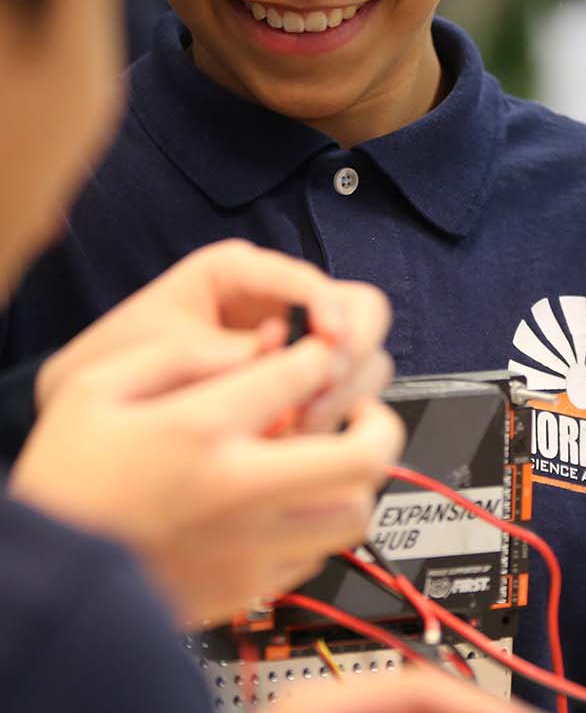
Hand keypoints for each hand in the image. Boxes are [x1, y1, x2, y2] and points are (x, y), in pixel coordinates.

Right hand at [12, 329, 402, 624]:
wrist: (46, 582)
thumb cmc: (66, 481)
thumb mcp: (93, 392)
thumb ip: (175, 357)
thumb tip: (255, 345)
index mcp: (199, 431)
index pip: (303, 376)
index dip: (323, 356)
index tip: (318, 357)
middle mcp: (239, 490)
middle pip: (364, 454)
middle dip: (380, 422)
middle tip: (365, 412)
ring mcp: (252, 545)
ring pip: (357, 511)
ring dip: (357, 480)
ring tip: (336, 460)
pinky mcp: (251, 587)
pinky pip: (322, 554)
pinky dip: (322, 524)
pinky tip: (297, 505)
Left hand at [37, 239, 392, 434]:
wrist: (93, 408)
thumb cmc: (116, 365)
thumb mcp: (162, 352)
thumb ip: (227, 351)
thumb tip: (289, 356)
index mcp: (238, 273)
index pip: (311, 280)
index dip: (330, 309)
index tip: (331, 342)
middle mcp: (279, 302)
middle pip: (362, 311)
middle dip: (353, 353)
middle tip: (324, 392)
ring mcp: (298, 345)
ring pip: (365, 357)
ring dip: (346, 394)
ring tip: (302, 426)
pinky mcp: (305, 385)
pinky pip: (346, 396)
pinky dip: (333, 419)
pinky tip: (298, 439)